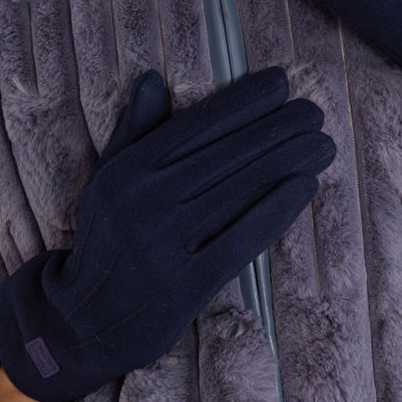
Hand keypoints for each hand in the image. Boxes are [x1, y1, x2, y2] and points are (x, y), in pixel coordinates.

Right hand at [0, 63, 335, 401]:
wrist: (80, 322)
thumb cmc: (105, 242)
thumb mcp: (108, 181)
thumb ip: (134, 130)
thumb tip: (153, 78)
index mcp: (128, 171)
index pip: (196, 125)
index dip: (242, 102)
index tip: (279, 84)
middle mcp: (145, 203)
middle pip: (225, 155)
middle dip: (277, 128)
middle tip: (314, 112)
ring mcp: (164, 245)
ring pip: (238, 191)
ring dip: (288, 162)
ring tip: (321, 144)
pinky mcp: (185, 285)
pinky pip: (241, 238)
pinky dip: (276, 210)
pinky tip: (305, 186)